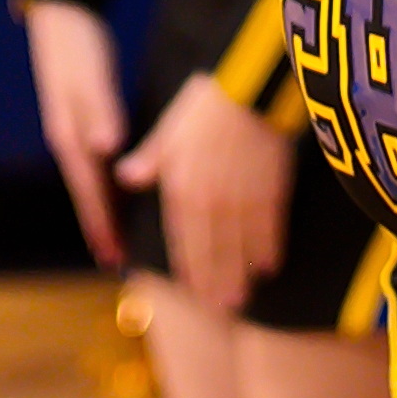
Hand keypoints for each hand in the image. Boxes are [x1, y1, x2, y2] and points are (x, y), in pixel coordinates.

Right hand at [25, 3, 128, 265]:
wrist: (62, 14)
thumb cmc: (80, 44)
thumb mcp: (91, 77)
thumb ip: (101, 112)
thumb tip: (105, 149)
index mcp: (70, 135)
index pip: (89, 191)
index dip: (102, 224)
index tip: (112, 255)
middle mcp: (68, 139)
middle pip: (87, 193)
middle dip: (101, 227)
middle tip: (115, 261)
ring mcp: (71, 129)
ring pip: (90, 180)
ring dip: (102, 210)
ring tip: (115, 236)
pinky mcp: (79, 118)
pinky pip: (93, 163)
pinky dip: (104, 184)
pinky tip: (116, 188)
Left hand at [116, 70, 293, 317]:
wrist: (247, 88)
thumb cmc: (203, 105)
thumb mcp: (168, 130)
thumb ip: (149, 160)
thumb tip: (125, 177)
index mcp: (182, 189)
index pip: (183, 240)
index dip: (190, 269)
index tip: (194, 293)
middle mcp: (210, 203)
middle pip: (213, 253)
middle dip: (216, 284)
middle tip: (221, 309)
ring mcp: (242, 201)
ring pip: (241, 249)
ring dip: (241, 276)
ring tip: (242, 300)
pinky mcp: (272, 191)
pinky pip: (270, 229)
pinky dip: (269, 250)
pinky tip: (270, 267)